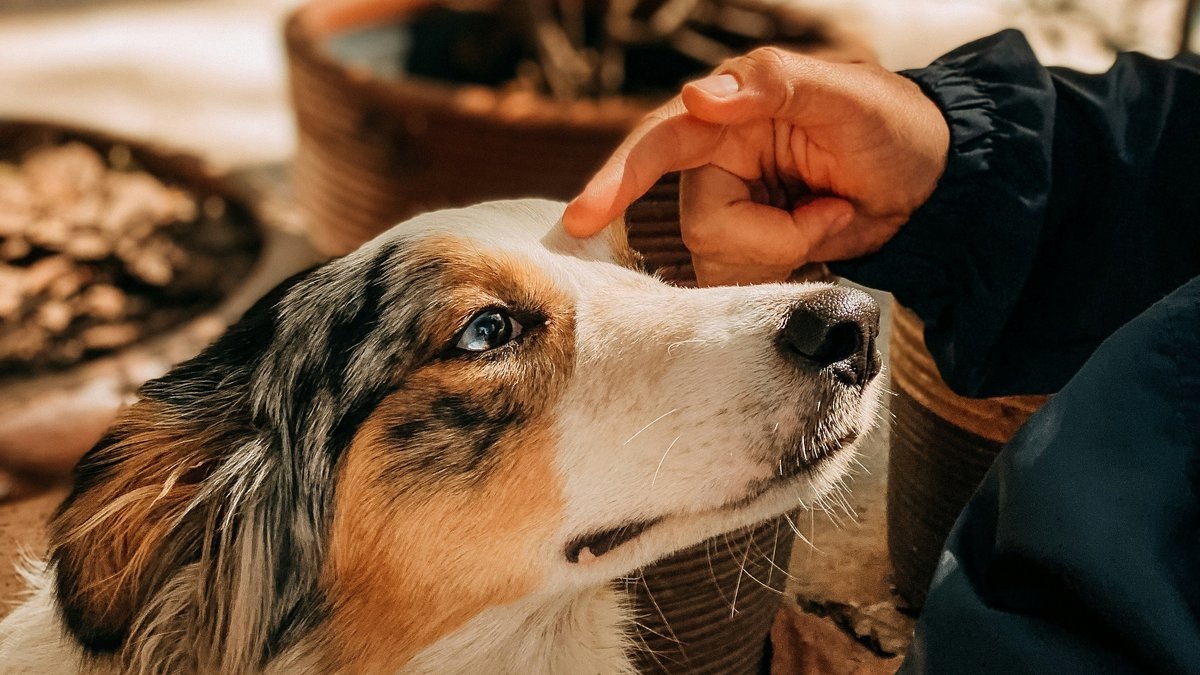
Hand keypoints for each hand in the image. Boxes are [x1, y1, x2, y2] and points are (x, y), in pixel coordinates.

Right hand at [563, 47, 949, 285]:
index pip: (660, 142)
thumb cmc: (890, 125)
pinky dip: (784, 266)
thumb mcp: (842, 94)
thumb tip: (700, 97)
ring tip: (829, 215)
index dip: (618, 179)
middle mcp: (718, 160)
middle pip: (700, 220)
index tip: (583, 217)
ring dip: (783, 248)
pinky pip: (739, 278)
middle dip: (767, 231)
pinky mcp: (748, 248)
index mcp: (730, 113)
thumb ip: (771, 86)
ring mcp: (732, 207)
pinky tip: (817, 236)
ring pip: (717, 255)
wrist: (928, 184)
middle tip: (829, 208)